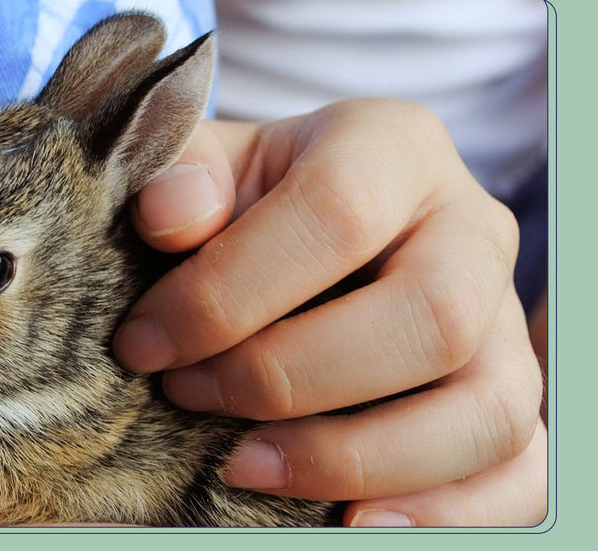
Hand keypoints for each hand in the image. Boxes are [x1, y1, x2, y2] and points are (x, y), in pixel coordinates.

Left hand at [114, 98, 545, 525]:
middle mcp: (471, 230)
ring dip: (355, 457)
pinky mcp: (509, 396)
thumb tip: (169, 216)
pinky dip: (440, 513)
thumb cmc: (252, 204)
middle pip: (431, 318)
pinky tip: (345, 519)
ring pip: (487, 410)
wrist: (312, 231)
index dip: (228, 292)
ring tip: (242, 466)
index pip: (335, 213)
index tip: (144, 344)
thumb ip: (185, 175)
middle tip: (188, 395)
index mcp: (393, 149)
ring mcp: (504, 322)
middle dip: (289, 377)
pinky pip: (519, 475)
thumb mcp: (212, 169)